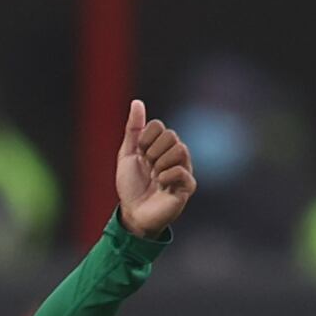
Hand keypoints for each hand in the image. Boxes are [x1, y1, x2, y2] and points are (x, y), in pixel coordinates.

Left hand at [116, 100, 194, 237]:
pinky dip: (167, 177)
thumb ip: (133, 129)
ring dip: (160, 164)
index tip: (139, 156)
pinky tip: (161, 185)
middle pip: (171, 135)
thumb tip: (137, 102)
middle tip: (148, 168)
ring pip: (180, 150)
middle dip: (152, 152)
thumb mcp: (127, 155)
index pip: (158, 126)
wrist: (133, 213)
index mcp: (161, 145)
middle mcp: (175, 154)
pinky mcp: (187, 186)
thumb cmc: (130, 186)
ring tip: (155, 177)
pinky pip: (182, 171)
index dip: (144, 140)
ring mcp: (183, 169)